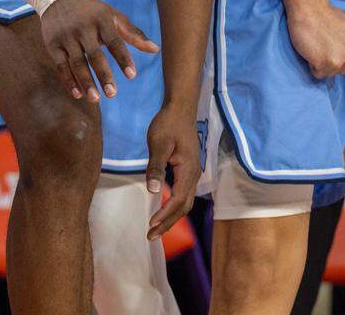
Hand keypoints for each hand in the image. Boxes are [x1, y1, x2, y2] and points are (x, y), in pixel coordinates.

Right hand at [40, 0, 159, 101]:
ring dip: (86, 81)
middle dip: (103, 75)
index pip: (114, 42)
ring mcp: (66, 36)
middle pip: (94, 55)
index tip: (131, 76)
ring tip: (95, 99)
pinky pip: (61, 65)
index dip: (123, 59)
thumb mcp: (113, 16)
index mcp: (101, 20)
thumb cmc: (92, 11)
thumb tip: (155, 50)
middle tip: (112, 94)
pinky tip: (77, 94)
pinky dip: (68, 80)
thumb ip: (133, 33)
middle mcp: (83, 28)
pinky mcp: (52, 44)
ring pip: (76, 62)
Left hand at [144, 107, 199, 239]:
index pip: (178, 200)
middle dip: (168, 223)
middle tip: (150, 236)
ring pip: (184, 202)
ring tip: (155, 229)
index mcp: (189, 170)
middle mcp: (194, 175)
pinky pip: (182, 194)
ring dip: (171, 217)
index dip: (165, 215)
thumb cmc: (168, 124)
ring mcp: (192, 173)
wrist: (180, 109)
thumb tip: (153, 190)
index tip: (151, 226)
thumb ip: (156, 167)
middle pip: (184, 207)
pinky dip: (173, 206)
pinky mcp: (187, 170)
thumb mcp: (158, 144)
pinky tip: (162, 210)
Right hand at [287, 1, 344, 77]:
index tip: (335, 50)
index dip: (343, 58)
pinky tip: (311, 50)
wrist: (310, 10)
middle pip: (343, 71)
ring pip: (330, 72)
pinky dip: (312, 65)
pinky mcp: (326, 63)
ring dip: (322, 63)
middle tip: (326, 46)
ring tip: (318, 46)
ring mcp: (342, 60)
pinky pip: (318, 73)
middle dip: (333, 62)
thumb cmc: (328, 17)